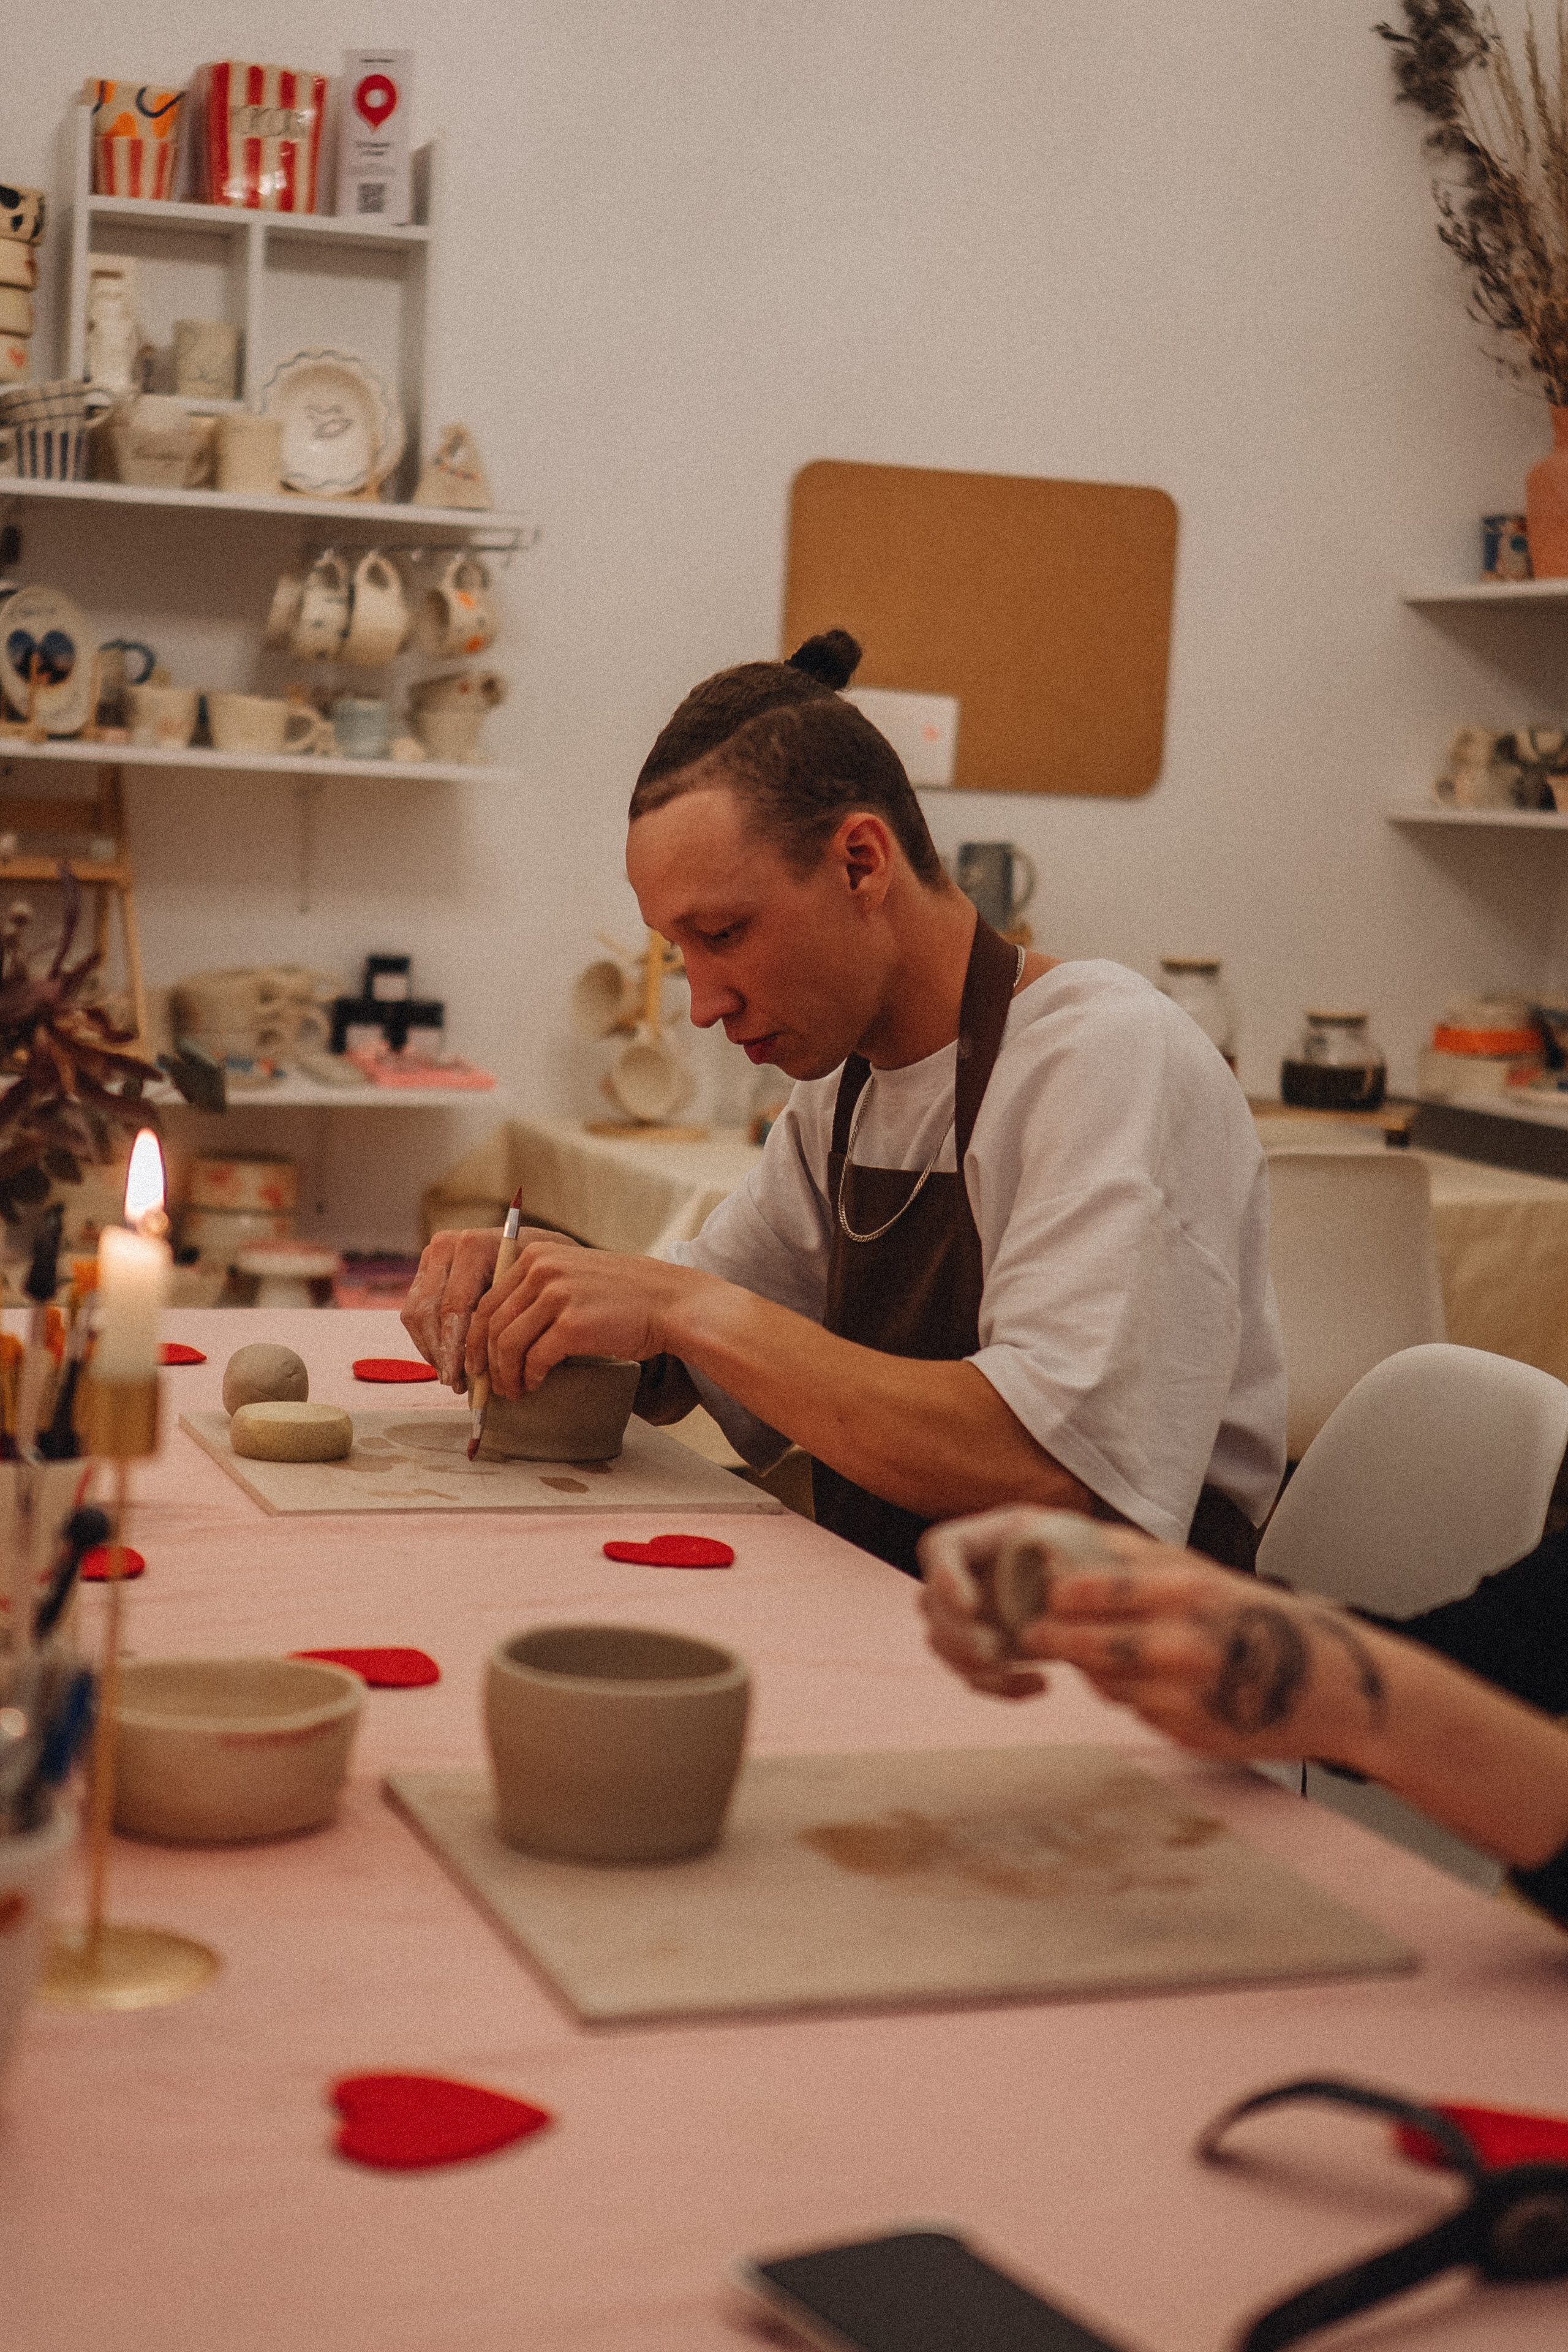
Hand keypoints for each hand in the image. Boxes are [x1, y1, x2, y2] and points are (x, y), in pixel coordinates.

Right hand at [400, 1224, 556, 1390]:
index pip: (454, 1307)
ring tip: (453, 1378)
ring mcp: (431, 1257)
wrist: (529, 1245)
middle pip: (429, 1312)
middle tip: (456, 1384)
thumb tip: (482, 1373)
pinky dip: (428, 1340)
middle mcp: (446, 1246)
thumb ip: (505, 1319)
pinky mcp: (423, 1270)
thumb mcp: (532, 1289)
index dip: (456, 1347)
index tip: (464, 1376)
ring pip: (415, 1315)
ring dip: (432, 1351)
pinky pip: (414, 1313)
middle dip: (441, 1353)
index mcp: (473, 1246)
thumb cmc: (538, 1271)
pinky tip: (447, 1360)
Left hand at [466, 1242, 707, 1397]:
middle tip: (490, 1385)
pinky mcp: (573, 1324)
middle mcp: (542, 1269)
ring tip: (514, 1391)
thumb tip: (501, 1331)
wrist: (670, 1302)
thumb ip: (539, 1290)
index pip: (487, 1300)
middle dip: (484, 1360)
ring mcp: (557, 1295)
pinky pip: (534, 1358)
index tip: (478, 1361)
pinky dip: (529, 1377)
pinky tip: (536, 1385)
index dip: (476, 1337)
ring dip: (505, 1375)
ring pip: (507, 1344)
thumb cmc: (625, 1296)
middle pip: (491, 1323)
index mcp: (537, 1255)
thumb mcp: (574, 1275)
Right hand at [916, 1504, 1070, 1699]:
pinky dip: (1004, 1687)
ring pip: (943, 1646)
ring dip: (978, 1667)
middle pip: (933, 1605)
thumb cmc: (1070, 1546)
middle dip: (959, 1635)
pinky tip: (1043, 1684)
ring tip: (1029, 1675)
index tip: (972, 1605)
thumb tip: (1057, 1578)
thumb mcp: (1069, 1536)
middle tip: (992, 1652)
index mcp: (972, 1537)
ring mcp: (957, 1618)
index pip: (940, 1549)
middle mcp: (954, 1577)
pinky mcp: (974, 1653)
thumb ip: (1060, 1550)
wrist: (1078, 1582)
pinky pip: (973, 1677)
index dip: (948, 1579)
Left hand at [919, 1509, 1390, 1767]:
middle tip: (1034, 1633)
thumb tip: (1060, 1541)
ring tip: (1092, 1655)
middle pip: (1084, 1643)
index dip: (1056, 1594)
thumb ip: (1133, 1562)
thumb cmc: (1253, 1617)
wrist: (1329, 1683)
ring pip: (1104, 1681)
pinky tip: (1154, 1685)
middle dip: (1053, 1638)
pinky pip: (1136, 1709)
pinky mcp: (1187, 1731)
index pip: (1089, 1589)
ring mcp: (1183, 1692)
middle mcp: (1181, 1641)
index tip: (1041, 1591)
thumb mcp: (1201, 1574)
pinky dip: (1132, 1697)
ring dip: (1091, 1670)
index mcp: (1183, 1589)